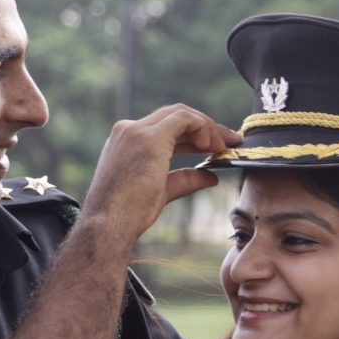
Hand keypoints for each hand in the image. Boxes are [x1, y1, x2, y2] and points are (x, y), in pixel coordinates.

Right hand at [82, 104, 240, 238]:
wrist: (109, 225)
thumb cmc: (128, 215)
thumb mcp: (161, 191)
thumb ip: (185, 179)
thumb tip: (211, 176)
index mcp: (125, 142)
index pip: (165, 127)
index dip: (193, 134)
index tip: (214, 147)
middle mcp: (128, 131)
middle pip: (174, 116)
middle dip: (205, 127)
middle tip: (228, 142)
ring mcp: (136, 131)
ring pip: (180, 113)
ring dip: (207, 127)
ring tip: (224, 147)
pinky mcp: (148, 137)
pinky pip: (184, 119)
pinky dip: (203, 128)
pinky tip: (212, 147)